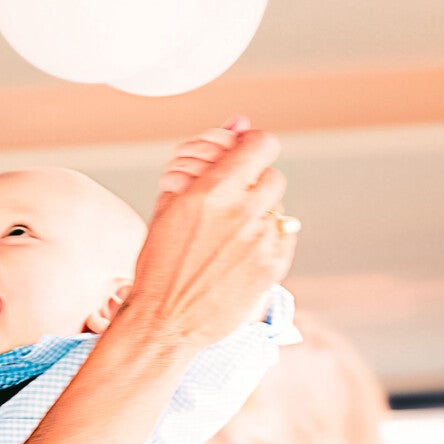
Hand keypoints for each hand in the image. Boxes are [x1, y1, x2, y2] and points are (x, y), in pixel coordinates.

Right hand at [109, 121, 296, 357]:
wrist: (165, 321)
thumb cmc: (159, 266)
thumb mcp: (170, 207)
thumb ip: (206, 163)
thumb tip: (239, 122)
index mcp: (211, 191)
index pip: (261, 145)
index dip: (255, 147)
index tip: (247, 156)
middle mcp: (241, 212)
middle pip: (273, 176)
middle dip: (256, 184)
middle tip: (237, 201)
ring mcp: (260, 240)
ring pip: (280, 209)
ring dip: (262, 214)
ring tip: (236, 234)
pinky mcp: (272, 267)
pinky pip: (284, 238)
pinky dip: (270, 240)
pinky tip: (245, 253)